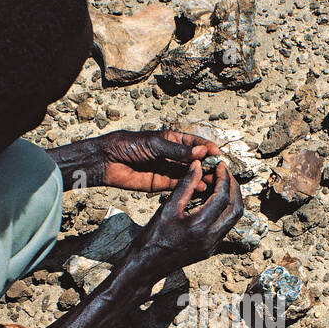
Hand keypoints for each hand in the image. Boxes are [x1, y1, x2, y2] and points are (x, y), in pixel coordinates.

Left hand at [99, 129, 221, 191]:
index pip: (195, 144)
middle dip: (207, 165)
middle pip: (194, 160)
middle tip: (219, 172)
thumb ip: (179, 151)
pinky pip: (179, 185)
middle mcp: (173, 155)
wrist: (109, 162)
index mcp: (172, 140)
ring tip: (214, 182)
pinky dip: (190, 186)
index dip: (207, 148)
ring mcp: (168, 169)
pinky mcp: (161, 184)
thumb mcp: (157, 145)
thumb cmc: (130, 146)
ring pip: (189, 174)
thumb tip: (202, 152)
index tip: (218, 154)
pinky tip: (201, 187)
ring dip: (201, 177)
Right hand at [131, 160, 242, 275]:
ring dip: (232, 200)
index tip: (220, 165)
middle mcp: (211, 237)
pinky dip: (225, 212)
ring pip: (233, 220)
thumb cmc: (153, 237)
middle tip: (226, 174)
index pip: (222, 196)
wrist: (147, 265)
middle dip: (234, 188)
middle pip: (235, 209)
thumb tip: (197, 166)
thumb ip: (185, 185)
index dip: (224, 178)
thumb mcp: (167, 208)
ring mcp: (212, 245)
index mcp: (200, 225)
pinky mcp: (210, 249)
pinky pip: (225, 228)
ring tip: (223, 185)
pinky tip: (215, 202)